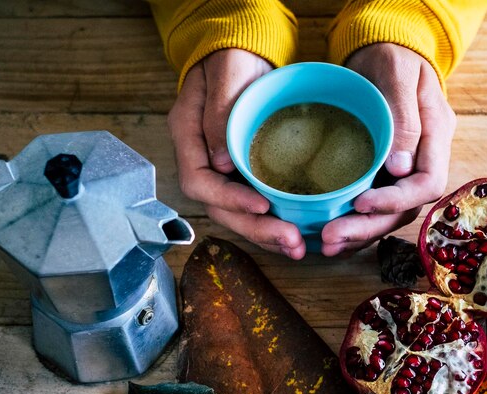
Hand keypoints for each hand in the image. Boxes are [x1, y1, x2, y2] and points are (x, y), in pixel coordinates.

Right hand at [168, 49, 305, 258]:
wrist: (243, 54)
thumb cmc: (232, 56)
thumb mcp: (227, 72)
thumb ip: (219, 111)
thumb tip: (221, 163)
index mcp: (189, 135)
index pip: (199, 181)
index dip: (229, 199)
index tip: (262, 206)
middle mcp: (201, 157)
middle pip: (219, 206)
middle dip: (254, 228)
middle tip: (290, 240)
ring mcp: (221, 167)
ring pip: (236, 212)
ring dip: (266, 233)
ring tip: (297, 247)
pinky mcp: (242, 171)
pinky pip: (252, 203)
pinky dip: (272, 221)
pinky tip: (294, 232)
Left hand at [321, 43, 456, 255]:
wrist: (382, 52)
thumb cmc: (392, 55)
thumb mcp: (397, 74)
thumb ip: (404, 118)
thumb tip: (400, 169)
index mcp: (435, 135)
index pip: (428, 182)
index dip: (396, 200)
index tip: (361, 203)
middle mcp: (422, 158)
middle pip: (405, 208)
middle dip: (369, 226)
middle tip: (331, 237)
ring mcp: (403, 168)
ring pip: (388, 214)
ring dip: (357, 232)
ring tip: (325, 243)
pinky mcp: (381, 172)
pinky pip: (372, 206)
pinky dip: (352, 222)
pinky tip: (329, 233)